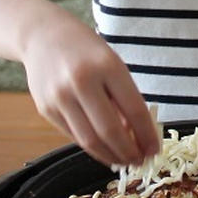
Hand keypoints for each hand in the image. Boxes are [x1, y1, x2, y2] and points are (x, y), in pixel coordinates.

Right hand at [20, 8, 159, 166]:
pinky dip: (92, 147)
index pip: (134, 110)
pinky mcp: (45, 108)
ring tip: (125, 160)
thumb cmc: (86, 50)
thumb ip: (124, 98)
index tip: (155, 150)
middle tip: (140, 161)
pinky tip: (104, 150)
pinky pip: (73, 136)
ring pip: (89, 140)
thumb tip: (137, 136)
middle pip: (110, 131)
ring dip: (111, 156)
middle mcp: (81, 81)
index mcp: (107, 66)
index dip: (147, 136)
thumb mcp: (113, 64)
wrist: (42, 36)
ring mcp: (60, 96)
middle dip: (129, 152)